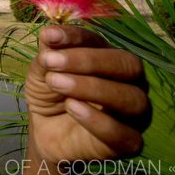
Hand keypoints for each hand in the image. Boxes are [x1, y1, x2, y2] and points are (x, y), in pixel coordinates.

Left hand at [24, 25, 149, 163]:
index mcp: (108, 58)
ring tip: (56, 83)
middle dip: (88, 60)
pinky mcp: (128, 141)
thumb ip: (48, 54)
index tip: (49, 36)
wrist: (44, 133)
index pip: (100, 41)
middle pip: (127, 64)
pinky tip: (72, 108)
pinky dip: (98, 120)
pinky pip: (124, 133)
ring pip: (130, 97)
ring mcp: (132, 112)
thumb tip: (49, 33)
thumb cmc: (49, 95)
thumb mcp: (41, 71)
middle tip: (51, 61)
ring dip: (92, 87)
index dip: (75, 37)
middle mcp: (129, 82)